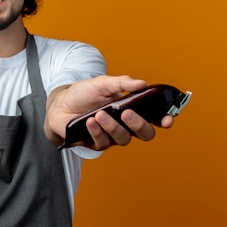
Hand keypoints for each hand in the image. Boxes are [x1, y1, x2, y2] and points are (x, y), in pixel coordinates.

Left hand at [44, 75, 173, 150]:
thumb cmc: (83, 94)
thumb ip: (121, 83)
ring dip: (112, 126)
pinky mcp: (98, 143)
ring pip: (123, 139)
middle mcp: (125, 125)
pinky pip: (103, 142)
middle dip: (138, 125)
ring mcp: (113, 135)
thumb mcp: (102, 83)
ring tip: (99, 114)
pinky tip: (90, 122)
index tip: (167, 119)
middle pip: (145, 134)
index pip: (154, 118)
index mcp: (132, 109)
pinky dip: (97, 131)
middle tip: (126, 113)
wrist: (59, 105)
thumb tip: (141, 83)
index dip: (164, 120)